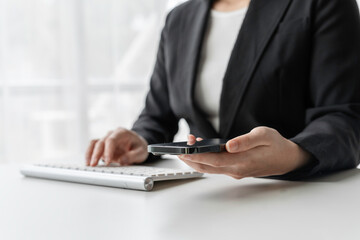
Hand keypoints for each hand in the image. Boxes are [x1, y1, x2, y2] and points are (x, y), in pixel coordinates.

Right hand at [85, 127, 147, 166]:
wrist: (138, 144)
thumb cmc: (139, 146)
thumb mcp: (141, 151)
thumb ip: (132, 156)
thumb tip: (121, 161)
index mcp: (122, 133)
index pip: (111, 140)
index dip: (108, 151)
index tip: (107, 161)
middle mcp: (112, 134)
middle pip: (101, 142)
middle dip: (96, 153)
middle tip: (94, 164)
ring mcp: (106, 139)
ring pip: (94, 143)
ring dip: (90, 153)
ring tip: (89, 164)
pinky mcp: (103, 146)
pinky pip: (93, 147)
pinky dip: (89, 154)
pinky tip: (89, 162)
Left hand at [178, 127, 310, 178]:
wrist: (287, 159)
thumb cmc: (276, 145)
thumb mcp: (264, 135)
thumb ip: (246, 140)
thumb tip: (229, 145)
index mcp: (242, 161)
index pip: (213, 160)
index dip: (196, 157)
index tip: (183, 152)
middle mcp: (236, 170)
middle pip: (207, 167)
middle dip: (191, 158)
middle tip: (178, 148)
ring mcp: (235, 172)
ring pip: (210, 168)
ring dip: (196, 159)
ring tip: (188, 145)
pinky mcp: (236, 170)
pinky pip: (217, 166)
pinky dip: (206, 159)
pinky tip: (201, 148)